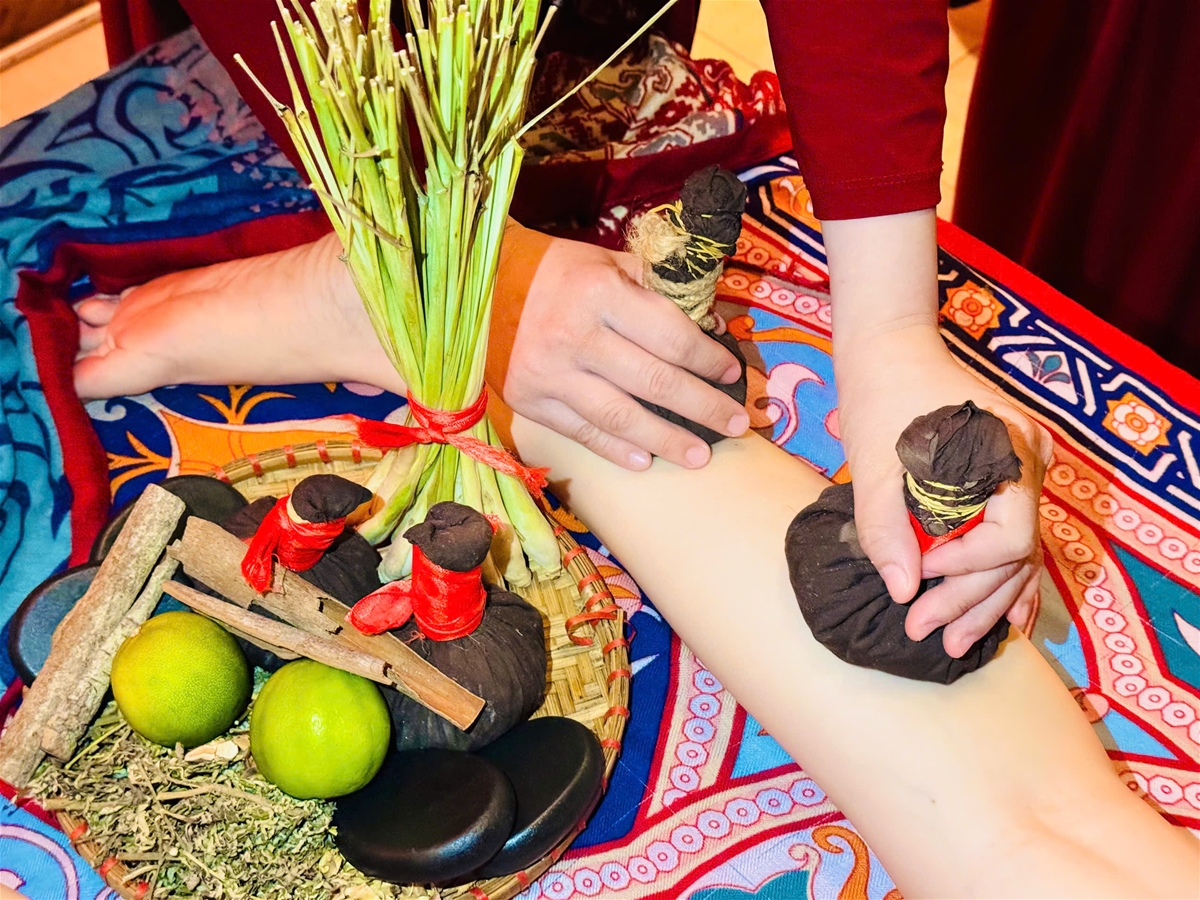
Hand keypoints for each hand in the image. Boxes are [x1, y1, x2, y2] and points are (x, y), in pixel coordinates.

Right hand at [487, 222, 748, 469]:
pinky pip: (582, 433)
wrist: (479, 286)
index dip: (708, 359)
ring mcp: (550, 374)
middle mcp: (575, 336)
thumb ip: (657, 291)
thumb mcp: (608, 263)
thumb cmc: (556, 272)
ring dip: (667, 440)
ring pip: (622, 417)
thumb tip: (710, 325)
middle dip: (702, 406)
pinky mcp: (530, 401)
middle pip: (654, 382)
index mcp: (600, 293)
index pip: (670, 335)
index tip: (731, 374)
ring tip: (699, 456)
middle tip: (735, 425)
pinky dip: (616, 449)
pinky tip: (645, 460)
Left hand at [835, 325, 1050, 656]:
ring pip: (1018, 552)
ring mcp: (1023, 469)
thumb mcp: (873, 465)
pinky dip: (1003, 577)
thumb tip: (903, 591)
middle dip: (971, 600)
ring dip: (986, 600)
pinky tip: (1001, 620)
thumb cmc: (878, 399)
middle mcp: (1029, 462)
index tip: (920, 578)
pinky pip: (1015, 536)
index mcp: (1007, 451)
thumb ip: (885, 528)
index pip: (1010, 537)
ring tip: (954, 645)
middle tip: (927, 635)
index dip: (967, 570)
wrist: (889, 350)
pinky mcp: (1006, 476)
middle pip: (1015, 553)